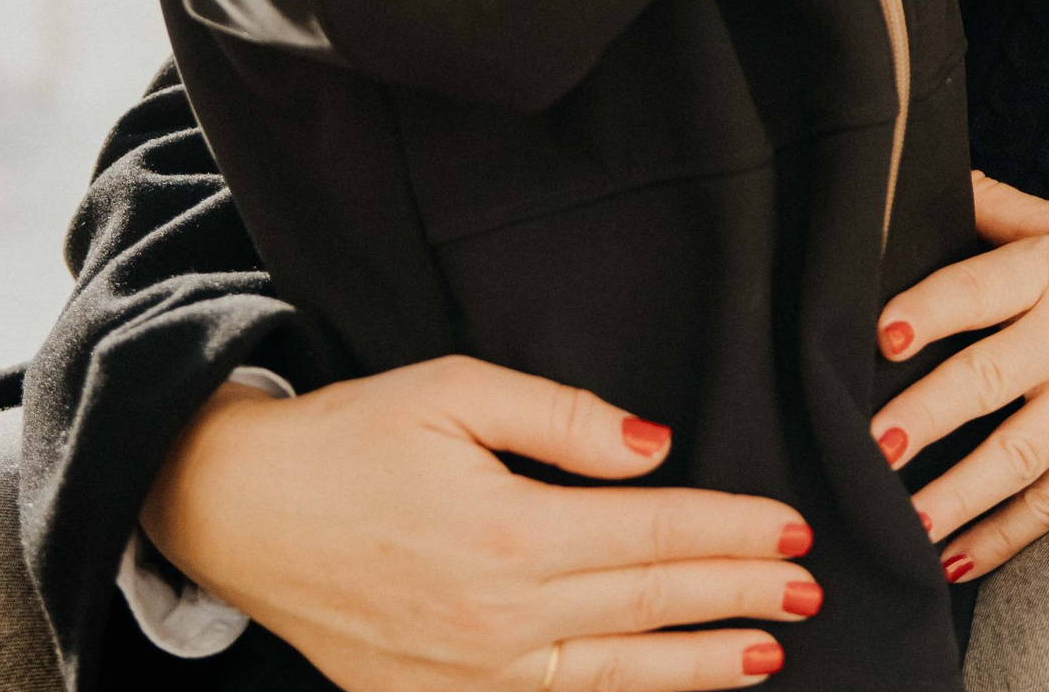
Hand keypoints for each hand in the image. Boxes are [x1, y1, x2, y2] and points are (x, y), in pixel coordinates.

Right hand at [142, 356, 817, 690]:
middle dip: (736, 598)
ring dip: (694, 666)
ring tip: (764, 656)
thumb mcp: (455, 388)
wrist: (239, 511)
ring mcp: (465, 674)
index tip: (793, 529)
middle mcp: (495, 619)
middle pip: (645, 605)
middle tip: (809, 590)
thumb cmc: (350, 436)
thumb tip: (655, 447)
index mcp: (507, 533)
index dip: (730, 531)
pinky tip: (658, 691)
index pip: (651, 531)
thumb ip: (563, 418)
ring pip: (609, 676)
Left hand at [867, 174, 1048, 581]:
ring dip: (958, 495)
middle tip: (871, 445)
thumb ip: (1005, 209)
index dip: (932, 309)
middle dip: (927, 416)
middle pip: (991, 378)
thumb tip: (941, 175)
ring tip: (904, 521)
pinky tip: (956, 557)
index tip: (883, 335)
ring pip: (1019, 456)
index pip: (983, 286)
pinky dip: (1006, 535)